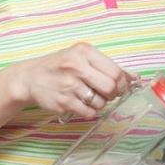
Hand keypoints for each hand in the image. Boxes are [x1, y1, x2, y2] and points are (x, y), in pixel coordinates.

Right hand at [6, 42, 135, 117]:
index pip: (115, 72)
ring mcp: (69, 85)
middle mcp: (76, 67)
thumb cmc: (60, 66)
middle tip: (106, 94)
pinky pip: (88, 112)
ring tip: (89, 96)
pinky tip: (80, 103)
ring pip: (100, 102)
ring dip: (100, 103)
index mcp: (84, 52)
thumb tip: (135, 78)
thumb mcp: (81, 57)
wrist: (29, 77)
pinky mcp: (63, 102)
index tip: (120, 87)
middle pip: (110, 88)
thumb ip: (107, 66)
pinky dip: (89, 111)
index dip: (122, 83)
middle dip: (113, 94)